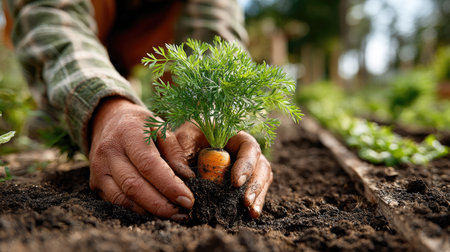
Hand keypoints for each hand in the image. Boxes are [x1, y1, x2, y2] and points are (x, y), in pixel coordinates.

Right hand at [89, 97, 194, 220]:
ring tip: (173, 216)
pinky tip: (155, 213)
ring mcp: (98, 169)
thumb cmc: (140, 126)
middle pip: (134, 186)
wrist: (108, 121)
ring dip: (149, 212)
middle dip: (161, 205)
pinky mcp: (95, 183)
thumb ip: (175, 151)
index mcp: (128, 133)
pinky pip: (116, 203)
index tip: (188, 200)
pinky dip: (137, 211)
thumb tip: (186, 177)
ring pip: (123, 199)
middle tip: (183, 214)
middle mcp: (109, 151)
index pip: (149, 165)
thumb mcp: (161, 127)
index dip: (169, 186)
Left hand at [176, 123, 272, 218]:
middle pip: (261, 166)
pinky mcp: (244, 183)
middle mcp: (246, 152)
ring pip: (262, 180)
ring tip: (251, 212)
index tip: (236, 182)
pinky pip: (254, 191)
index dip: (246, 164)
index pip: (249, 147)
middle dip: (255, 185)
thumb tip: (187, 178)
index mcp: (235, 136)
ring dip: (258, 196)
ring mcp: (247, 167)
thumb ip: (182, 154)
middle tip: (245, 201)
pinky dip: (254, 203)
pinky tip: (250, 214)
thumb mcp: (182, 139)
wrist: (186, 146)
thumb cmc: (187, 137)